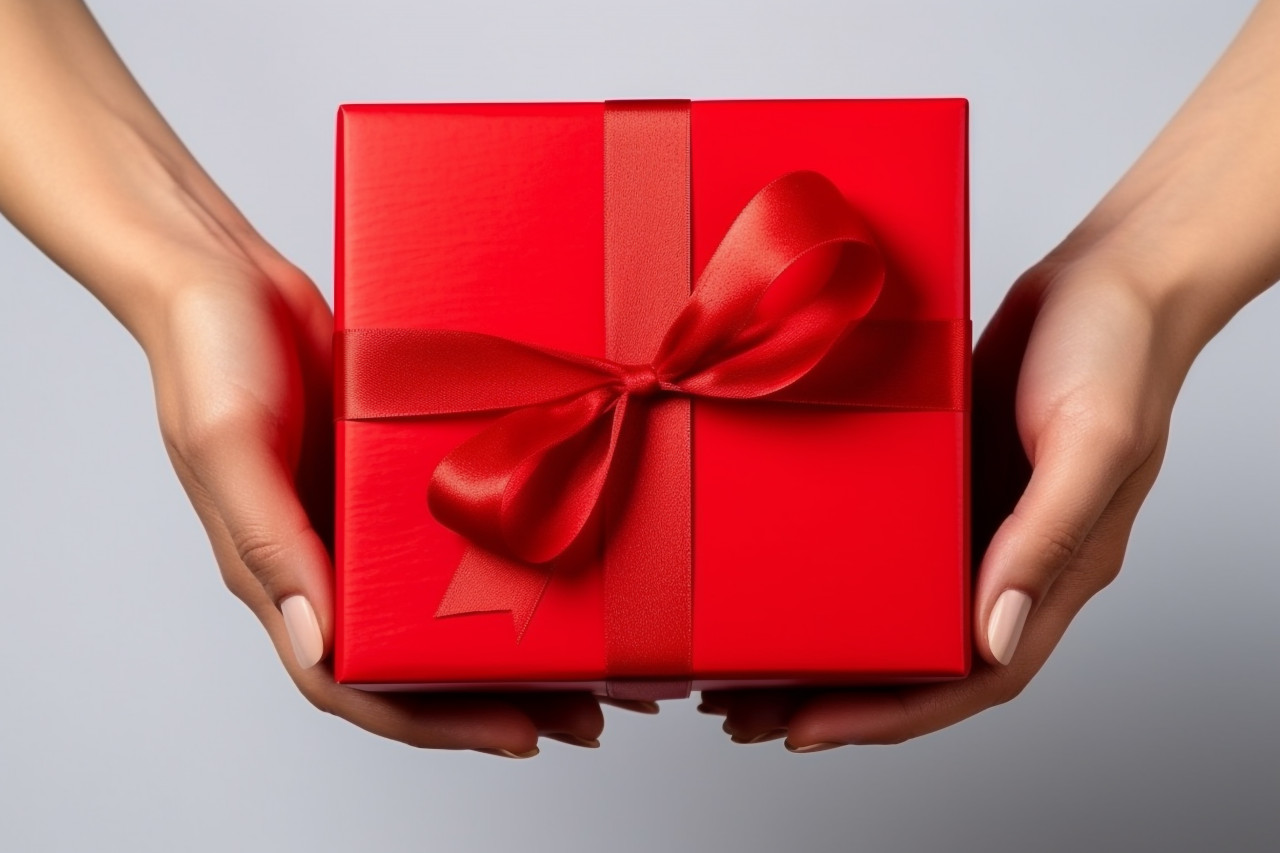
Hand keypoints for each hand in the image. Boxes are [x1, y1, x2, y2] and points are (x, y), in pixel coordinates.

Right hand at [148, 246, 608, 754]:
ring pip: (447, 598)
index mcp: (282, 573)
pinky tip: (570, 556)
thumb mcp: (227, 445)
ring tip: (601, 658)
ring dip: (518, 634)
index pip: (356, 679)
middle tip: (592, 715)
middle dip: (501, 697)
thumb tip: (320, 641)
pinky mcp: (393, 467)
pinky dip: (510, 552)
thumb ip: (268, 542)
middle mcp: (330, 558)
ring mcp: (366, 516)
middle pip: (418, 655)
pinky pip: (456, 527)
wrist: (224, 270)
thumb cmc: (206, 354)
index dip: (437, 722)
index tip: (520, 735)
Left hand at [704, 253, 1191, 748]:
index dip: (887, 716)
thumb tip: (992, 639)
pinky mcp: (945, 478)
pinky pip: (885, 542)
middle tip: (740, 710)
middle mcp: (1006, 559)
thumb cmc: (1118, 349)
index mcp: (1054, 571)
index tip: (805, 729)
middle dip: (832, 694)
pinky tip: (782, 569)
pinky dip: (834, 567)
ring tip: (740, 662)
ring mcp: (972, 521)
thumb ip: (1048, 539)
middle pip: (916, 656)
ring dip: (822, 639)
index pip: (970, 677)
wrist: (1110, 272)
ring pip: (891, 605)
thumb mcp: (1093, 441)